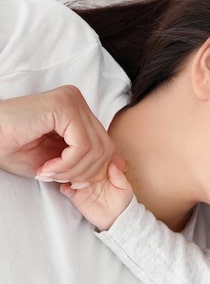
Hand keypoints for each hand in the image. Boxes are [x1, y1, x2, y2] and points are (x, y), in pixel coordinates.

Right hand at [0, 85, 114, 186]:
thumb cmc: (14, 148)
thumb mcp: (60, 159)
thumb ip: (87, 159)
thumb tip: (122, 165)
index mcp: (78, 111)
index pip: (106, 146)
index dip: (93, 171)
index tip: (71, 183)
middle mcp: (77, 101)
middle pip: (106, 148)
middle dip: (85, 173)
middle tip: (58, 180)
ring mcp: (71, 100)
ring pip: (96, 149)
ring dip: (72, 171)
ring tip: (48, 173)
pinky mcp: (63, 105)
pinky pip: (82, 145)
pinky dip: (67, 164)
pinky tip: (46, 167)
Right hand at [60, 159, 132, 230]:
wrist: (116, 218)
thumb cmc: (122, 201)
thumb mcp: (124, 187)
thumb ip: (118, 176)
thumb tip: (112, 162)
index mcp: (100, 171)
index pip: (91, 159)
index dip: (87, 156)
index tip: (83, 154)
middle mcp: (89, 176)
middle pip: (77, 166)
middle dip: (72, 163)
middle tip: (70, 163)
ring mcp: (81, 186)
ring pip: (69, 176)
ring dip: (65, 173)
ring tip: (65, 173)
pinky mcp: (75, 196)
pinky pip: (66, 190)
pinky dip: (63, 187)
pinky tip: (66, 187)